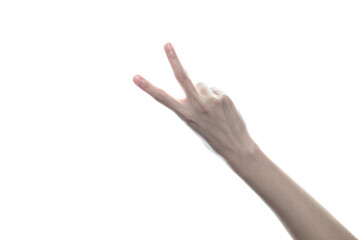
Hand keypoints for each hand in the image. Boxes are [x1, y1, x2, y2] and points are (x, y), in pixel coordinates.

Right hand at [133, 42, 255, 159]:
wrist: (236, 147)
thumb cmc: (212, 136)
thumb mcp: (194, 123)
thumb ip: (192, 104)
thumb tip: (199, 85)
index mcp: (185, 115)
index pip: (162, 98)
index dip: (147, 87)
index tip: (135, 77)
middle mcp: (196, 106)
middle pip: (182, 77)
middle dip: (173, 59)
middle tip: (167, 44)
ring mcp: (211, 100)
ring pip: (202, 85)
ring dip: (205, 93)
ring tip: (213, 110)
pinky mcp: (224, 97)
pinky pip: (215, 90)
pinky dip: (217, 97)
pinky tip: (222, 110)